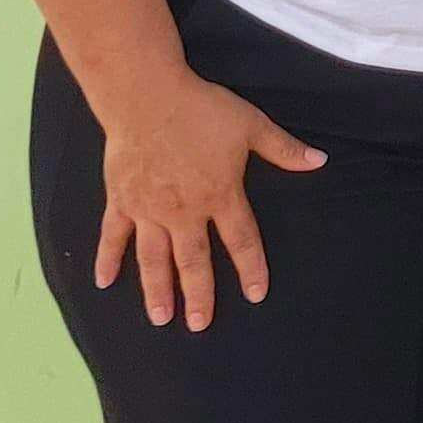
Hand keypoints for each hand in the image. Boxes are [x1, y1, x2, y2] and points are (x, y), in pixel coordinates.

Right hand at [93, 72, 324, 329]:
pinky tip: (103, 283)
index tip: (255, 294)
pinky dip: (107, 260)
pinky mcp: (121, 201)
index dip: (250, 268)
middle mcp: (184, 211)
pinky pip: (113, 237)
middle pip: (194, 262)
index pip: (241, 240)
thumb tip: (320, 160)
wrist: (148, 97)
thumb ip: (285, 149)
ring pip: (153, 260)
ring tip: (161, 319)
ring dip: (156, 291)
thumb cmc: (203, 109)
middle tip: (200, 326)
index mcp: (220, 195)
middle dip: (199, 296)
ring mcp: (149, 209)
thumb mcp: (252, 126)